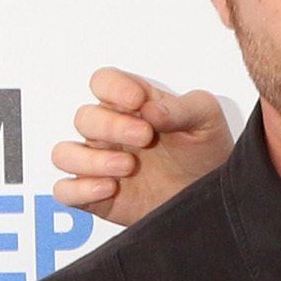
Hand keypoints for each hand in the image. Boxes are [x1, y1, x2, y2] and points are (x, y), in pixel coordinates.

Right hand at [50, 69, 231, 224]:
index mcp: (131, 106)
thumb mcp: (206, 119)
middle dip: (112, 126)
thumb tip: (151, 109)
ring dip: (91, 158)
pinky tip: (110, 188)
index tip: (138, 101)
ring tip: (128, 166)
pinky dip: (80, 189)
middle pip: (84, 118)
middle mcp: (110, 133)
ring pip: (64, 153)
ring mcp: (100, 165)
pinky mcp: (97, 198)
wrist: (215, 198)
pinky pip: (65, 191)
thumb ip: (183, 108)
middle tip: (145, 137)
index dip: (114, 88)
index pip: (103, 82)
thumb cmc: (206, 153)